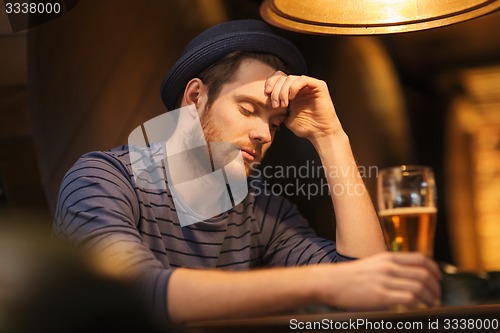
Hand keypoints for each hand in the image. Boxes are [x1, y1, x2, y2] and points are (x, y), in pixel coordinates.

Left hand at [264, 71, 341, 141]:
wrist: (320, 133)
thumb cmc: (305, 127)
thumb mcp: (285, 117)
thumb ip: (277, 108)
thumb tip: (265, 104)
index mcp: (292, 92)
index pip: (278, 79)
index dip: (270, 83)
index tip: (266, 94)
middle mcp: (300, 87)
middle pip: (283, 78)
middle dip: (275, 91)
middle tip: (275, 105)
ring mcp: (309, 85)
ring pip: (291, 78)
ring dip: (283, 91)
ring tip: (283, 105)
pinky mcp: (318, 86)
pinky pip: (303, 79)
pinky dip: (294, 87)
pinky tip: (291, 98)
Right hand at [319, 252, 441, 309]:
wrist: (331, 281)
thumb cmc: (349, 276)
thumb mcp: (371, 264)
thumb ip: (389, 268)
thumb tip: (406, 278)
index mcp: (387, 257)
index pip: (420, 259)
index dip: (434, 269)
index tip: (439, 277)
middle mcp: (388, 266)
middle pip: (423, 274)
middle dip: (435, 286)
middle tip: (437, 294)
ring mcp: (385, 281)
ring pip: (419, 287)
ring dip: (430, 297)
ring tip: (431, 303)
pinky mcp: (381, 296)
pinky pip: (409, 299)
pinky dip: (419, 303)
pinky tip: (419, 307)